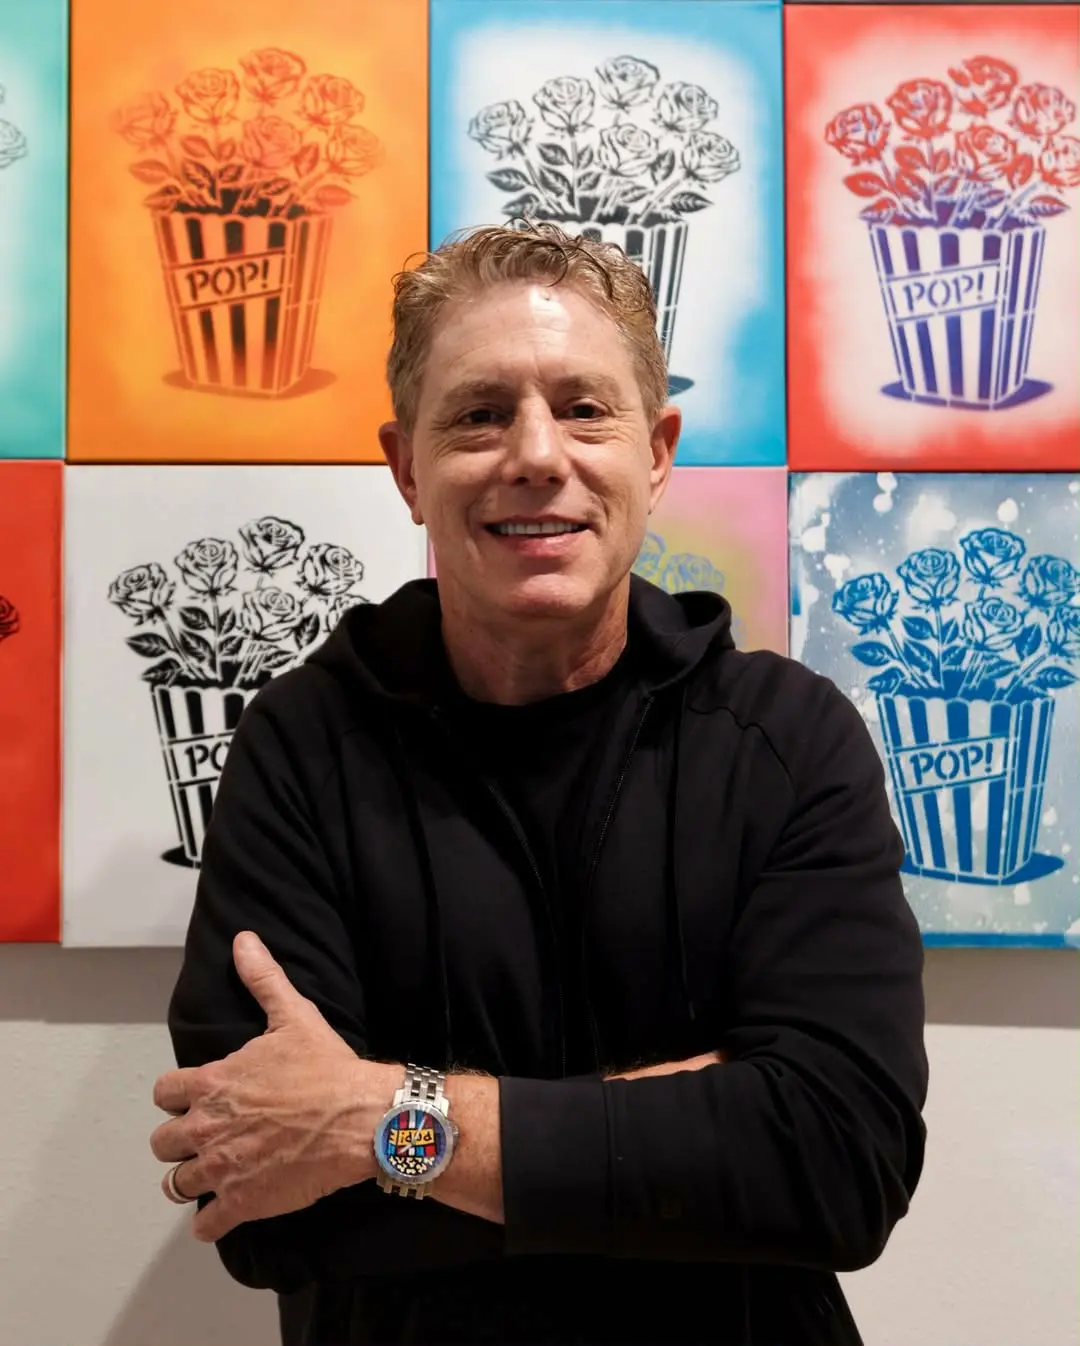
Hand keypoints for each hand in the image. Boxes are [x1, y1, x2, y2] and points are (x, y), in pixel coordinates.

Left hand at [150, 931, 400, 1241]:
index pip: (163, 1093)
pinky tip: (227, 1209)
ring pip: (176, 1184)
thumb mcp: (294, 1015)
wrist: (361, 1117)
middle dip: (179, 1140)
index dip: (177, 1096)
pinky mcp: (242, 1202)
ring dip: (192, 1178)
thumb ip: (263, 979)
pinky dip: (212, 1220)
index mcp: (212, 1084)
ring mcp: (222, 1168)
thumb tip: (243, 940)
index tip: (196, 1098)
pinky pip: (205, 1225)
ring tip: (215, 1172)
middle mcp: (207, 1128)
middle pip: (162, 1142)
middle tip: (205, 1137)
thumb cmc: (327, 1067)